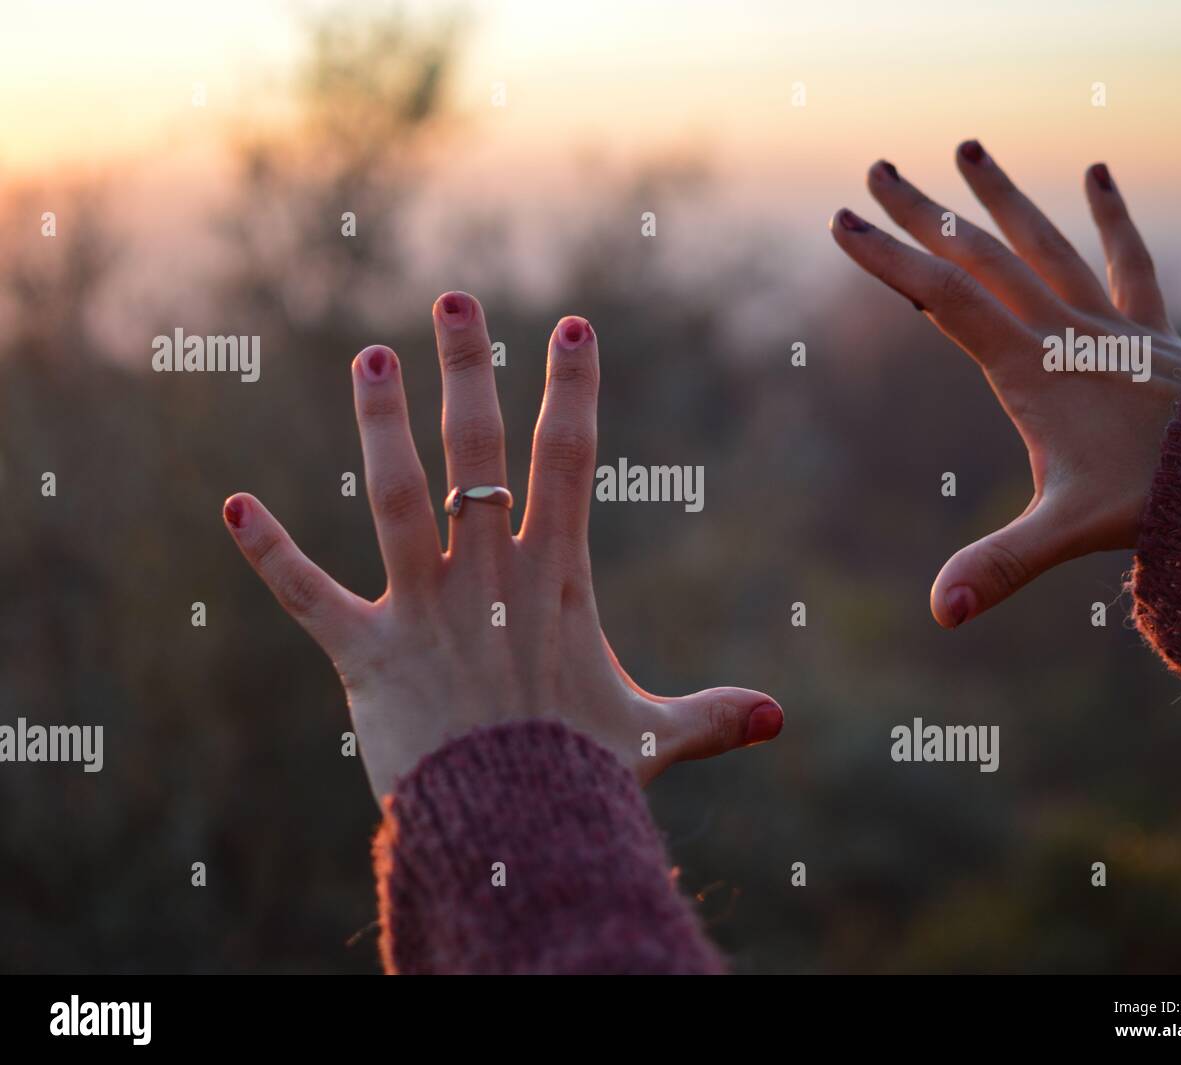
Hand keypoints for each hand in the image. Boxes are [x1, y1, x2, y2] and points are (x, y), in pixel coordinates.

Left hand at [223, 292, 782, 802]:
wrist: (513, 832)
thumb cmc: (583, 778)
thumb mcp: (656, 737)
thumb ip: (714, 716)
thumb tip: (780, 719)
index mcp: (556, 577)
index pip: (569, 460)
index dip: (572, 389)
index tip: (571, 327)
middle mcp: (488, 573)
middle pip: (477, 451)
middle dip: (469, 370)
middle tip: (452, 301)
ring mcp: (423, 607)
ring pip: (396, 495)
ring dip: (380, 424)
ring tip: (369, 357)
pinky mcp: (365, 652)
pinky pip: (306, 594)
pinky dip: (268, 552)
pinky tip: (232, 505)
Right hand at [831, 144, 1180, 627]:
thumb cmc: (1157, 495)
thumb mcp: (1067, 532)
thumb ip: (999, 566)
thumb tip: (941, 612)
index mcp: (1030, 366)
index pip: (943, 299)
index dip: (888, 260)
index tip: (842, 223)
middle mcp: (1062, 330)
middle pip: (980, 257)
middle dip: (923, 215)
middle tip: (878, 171)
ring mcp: (1106, 324)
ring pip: (1044, 245)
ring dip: (1001, 200)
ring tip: (969, 148)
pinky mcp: (1145, 330)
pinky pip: (1125, 263)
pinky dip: (1110, 220)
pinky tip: (1096, 174)